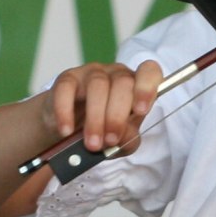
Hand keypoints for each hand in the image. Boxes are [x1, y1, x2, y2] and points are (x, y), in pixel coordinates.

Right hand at [44, 59, 163, 153]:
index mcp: (136, 86)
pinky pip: (67, 89)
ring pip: (98, 86)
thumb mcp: (120, 141)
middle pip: (123, 83)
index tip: (141, 110)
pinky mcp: (67, 79)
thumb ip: (127, 139)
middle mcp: (116, 74)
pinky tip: (67, 130)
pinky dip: (66, 112)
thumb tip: (122, 136)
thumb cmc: (101, 131)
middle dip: (117, 116)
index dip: (147, 88)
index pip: (149, 72)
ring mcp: (91, 73)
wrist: (69, 130)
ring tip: (91, 144)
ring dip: (95, 118)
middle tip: (110, 140)